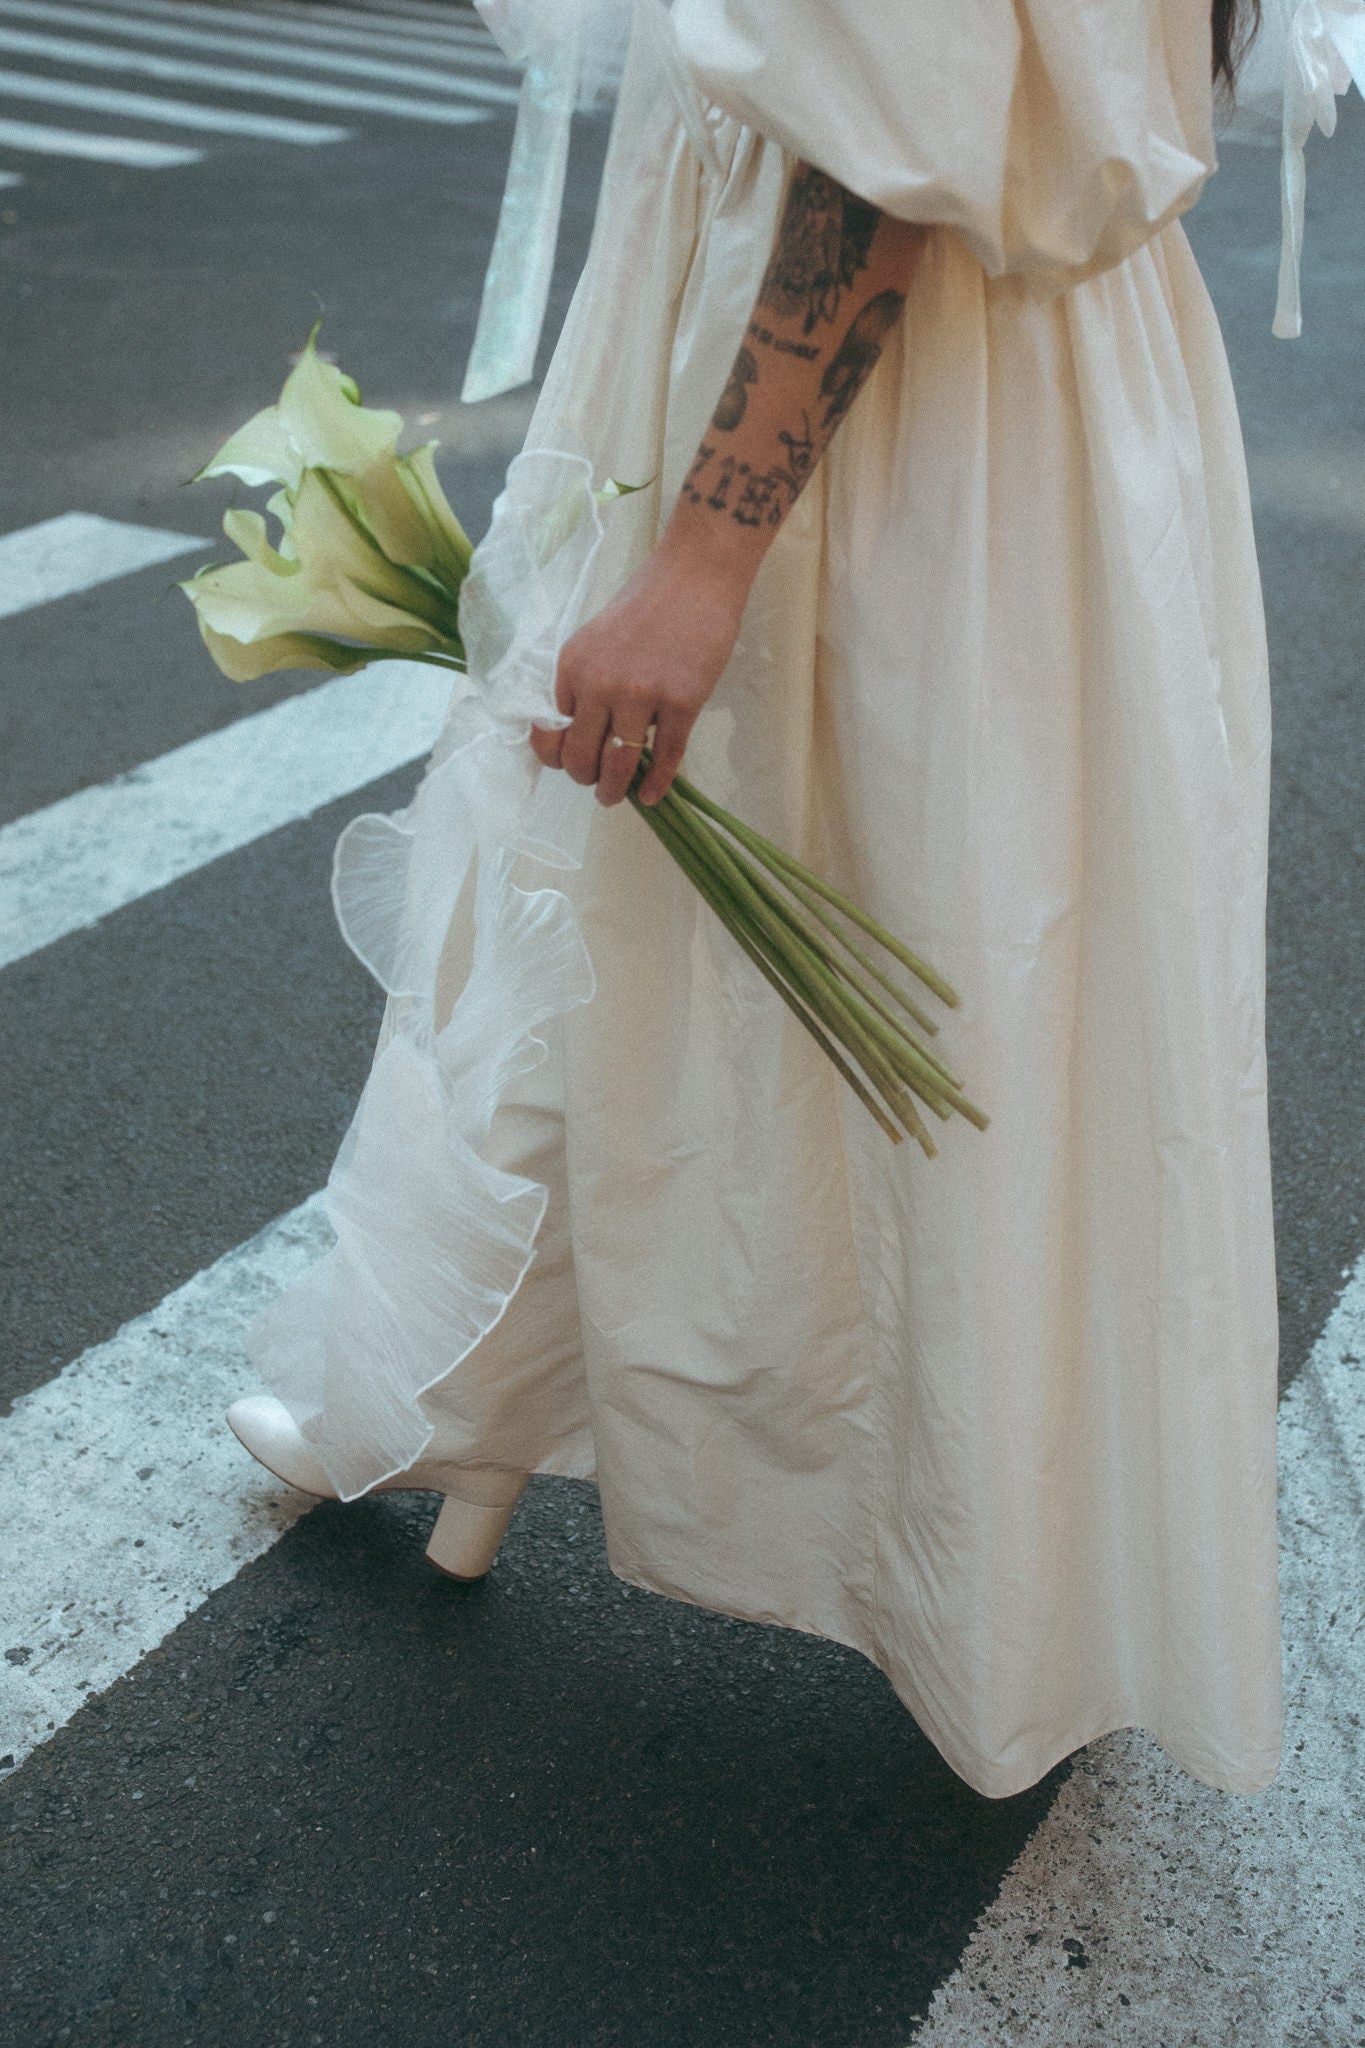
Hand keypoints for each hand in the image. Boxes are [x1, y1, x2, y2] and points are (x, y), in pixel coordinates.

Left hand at [529, 538, 746, 806]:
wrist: (694, 576)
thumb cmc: (647, 604)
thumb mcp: (596, 639)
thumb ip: (585, 682)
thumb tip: (584, 733)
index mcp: (571, 667)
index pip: (550, 732)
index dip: (557, 757)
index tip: (569, 764)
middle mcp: (599, 684)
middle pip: (580, 756)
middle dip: (586, 779)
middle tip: (597, 786)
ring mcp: (640, 695)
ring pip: (618, 763)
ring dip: (615, 790)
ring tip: (617, 797)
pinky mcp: (681, 703)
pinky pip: (665, 758)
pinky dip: (657, 784)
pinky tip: (653, 795)